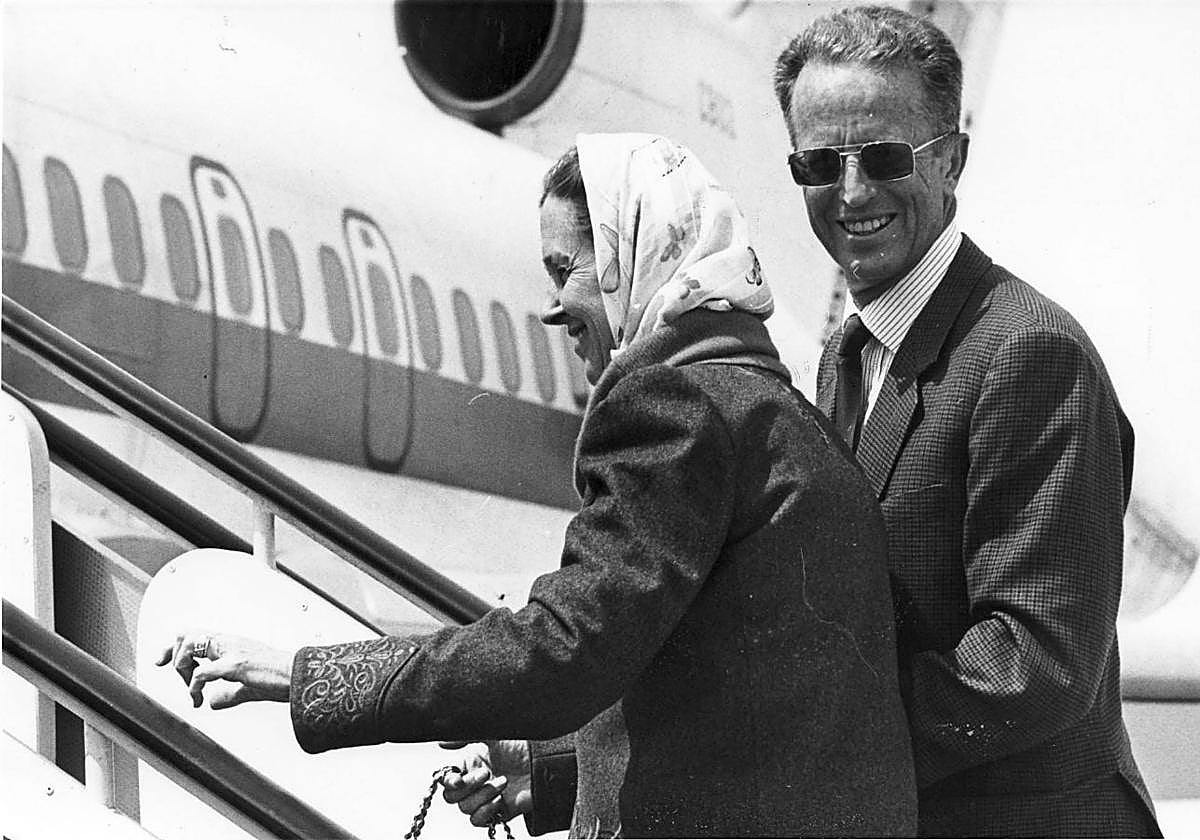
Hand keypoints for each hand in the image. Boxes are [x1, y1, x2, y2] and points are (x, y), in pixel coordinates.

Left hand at [157, 632, 292, 708]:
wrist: (301, 676)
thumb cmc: (281, 678)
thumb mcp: (248, 687)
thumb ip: (228, 694)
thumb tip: (212, 702)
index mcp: (231, 644)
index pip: (194, 635)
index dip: (172, 647)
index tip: (160, 660)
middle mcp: (229, 642)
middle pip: (187, 634)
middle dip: (174, 656)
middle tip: (181, 678)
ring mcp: (232, 651)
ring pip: (191, 646)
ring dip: (183, 669)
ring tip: (192, 687)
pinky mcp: (237, 664)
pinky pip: (204, 673)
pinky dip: (194, 688)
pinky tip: (199, 699)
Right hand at [439, 740, 531, 827]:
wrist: (543, 764)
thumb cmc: (520, 748)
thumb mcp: (492, 737)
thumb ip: (466, 737)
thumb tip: (441, 742)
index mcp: (469, 765)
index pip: (446, 779)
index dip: (448, 780)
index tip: (459, 778)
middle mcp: (474, 784)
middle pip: (451, 796)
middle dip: (468, 786)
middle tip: (487, 773)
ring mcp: (484, 799)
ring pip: (465, 808)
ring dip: (483, 795)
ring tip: (503, 781)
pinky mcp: (495, 812)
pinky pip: (478, 820)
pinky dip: (486, 810)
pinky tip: (501, 799)